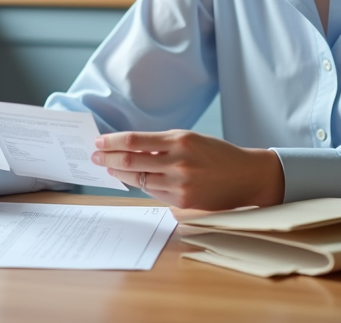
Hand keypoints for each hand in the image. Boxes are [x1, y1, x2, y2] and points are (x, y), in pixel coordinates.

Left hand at [92, 130, 284, 209]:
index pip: (135, 141)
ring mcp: (180, 183)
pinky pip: (153, 192)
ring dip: (120, 174)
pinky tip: (133, 180)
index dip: (112, 142)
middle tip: (95, 157)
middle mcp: (178, 161)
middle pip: (131, 162)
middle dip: (108, 159)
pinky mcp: (182, 200)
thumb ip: (162, 144)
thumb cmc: (217, 154)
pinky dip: (141, 185)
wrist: (245, 176)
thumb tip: (130, 149)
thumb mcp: (191, 139)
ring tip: (110, 169)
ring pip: (139, 180)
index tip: (99, 142)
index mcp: (180, 140)